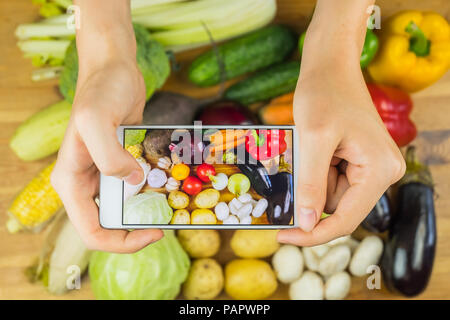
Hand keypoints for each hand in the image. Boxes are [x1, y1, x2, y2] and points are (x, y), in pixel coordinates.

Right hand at [51, 59, 162, 252]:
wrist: (114, 70)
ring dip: (148, 212)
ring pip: (125, 209)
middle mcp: (85, 183)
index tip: (154, 233)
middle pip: (110, 225)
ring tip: (174, 205)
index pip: (92, 232)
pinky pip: (136, 188)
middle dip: (139, 228)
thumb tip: (132, 182)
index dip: (122, 242)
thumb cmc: (101, 91)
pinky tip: (171, 186)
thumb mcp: (97, 120)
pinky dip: (153, 191)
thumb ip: (109, 156)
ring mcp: (104, 174)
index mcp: (71, 182)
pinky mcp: (121, 164)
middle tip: (168, 220)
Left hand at [277, 59, 404, 246]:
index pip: (345, 220)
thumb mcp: (313, 139)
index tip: (282, 236)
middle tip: (291, 170)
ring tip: (304, 149)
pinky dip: (313, 171)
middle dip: (309, 194)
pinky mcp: (358, 161)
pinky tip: (310, 148)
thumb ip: (311, 184)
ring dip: (309, 180)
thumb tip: (306, 224)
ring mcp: (371, 167)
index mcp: (379, 171)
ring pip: (330, 195)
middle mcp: (382, 173)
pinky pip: (330, 180)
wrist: (330, 67)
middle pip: (337, 208)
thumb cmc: (323, 94)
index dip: (312, 234)